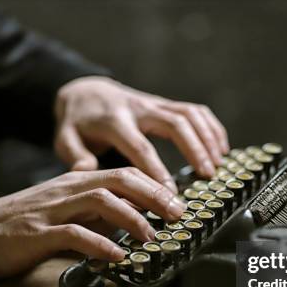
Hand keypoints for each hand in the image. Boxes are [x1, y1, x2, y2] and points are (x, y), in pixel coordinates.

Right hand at [0, 168, 185, 277]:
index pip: (123, 174)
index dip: (154, 186)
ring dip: (133, 218)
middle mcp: (68, 189)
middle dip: (154, 195)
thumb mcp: (65, 214)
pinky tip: (118, 258)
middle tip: (179, 214)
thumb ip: (95, 216)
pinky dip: (100, 245)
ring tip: (153, 237)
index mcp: (76, 182)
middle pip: (120, 179)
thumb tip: (131, 224)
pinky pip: (74, 234)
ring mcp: (53, 209)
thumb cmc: (22, 225)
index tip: (179, 203)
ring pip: (101, 201)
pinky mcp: (38, 232)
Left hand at [54, 76, 228, 191]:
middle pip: (174, 123)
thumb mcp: (65, 139)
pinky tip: (221, 148)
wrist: (85, 92)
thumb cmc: (77, 124)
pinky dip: (211, 127)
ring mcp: (154, 103)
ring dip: (207, 138)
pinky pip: (194, 110)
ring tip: (218, 165)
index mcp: (113, 120)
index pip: (139, 146)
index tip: (170, 193)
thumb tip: (88, 173)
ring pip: (188, 113)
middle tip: (207, 176)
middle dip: (194, 149)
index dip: (157, 170)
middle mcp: (138, 107)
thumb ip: (75, 156)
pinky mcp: (164, 103)